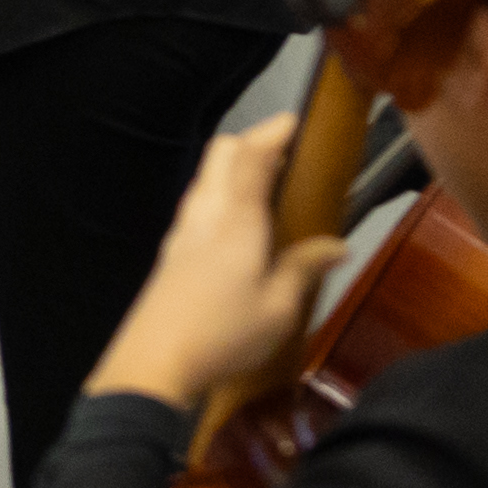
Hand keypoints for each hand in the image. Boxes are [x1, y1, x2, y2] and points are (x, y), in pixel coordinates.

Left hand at [81, 131, 343, 414]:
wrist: (151, 366)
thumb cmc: (223, 334)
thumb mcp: (278, 309)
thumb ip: (304, 270)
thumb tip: (336, 246)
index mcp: (235, 219)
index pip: (250, 155)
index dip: (273, 132)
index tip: (297, 122)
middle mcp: (205, 215)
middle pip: (220, 154)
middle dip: (252, 142)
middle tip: (286, 153)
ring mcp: (181, 233)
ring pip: (206, 178)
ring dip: (234, 168)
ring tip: (268, 185)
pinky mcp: (170, 255)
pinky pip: (197, 206)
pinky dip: (221, 195)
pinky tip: (237, 224)